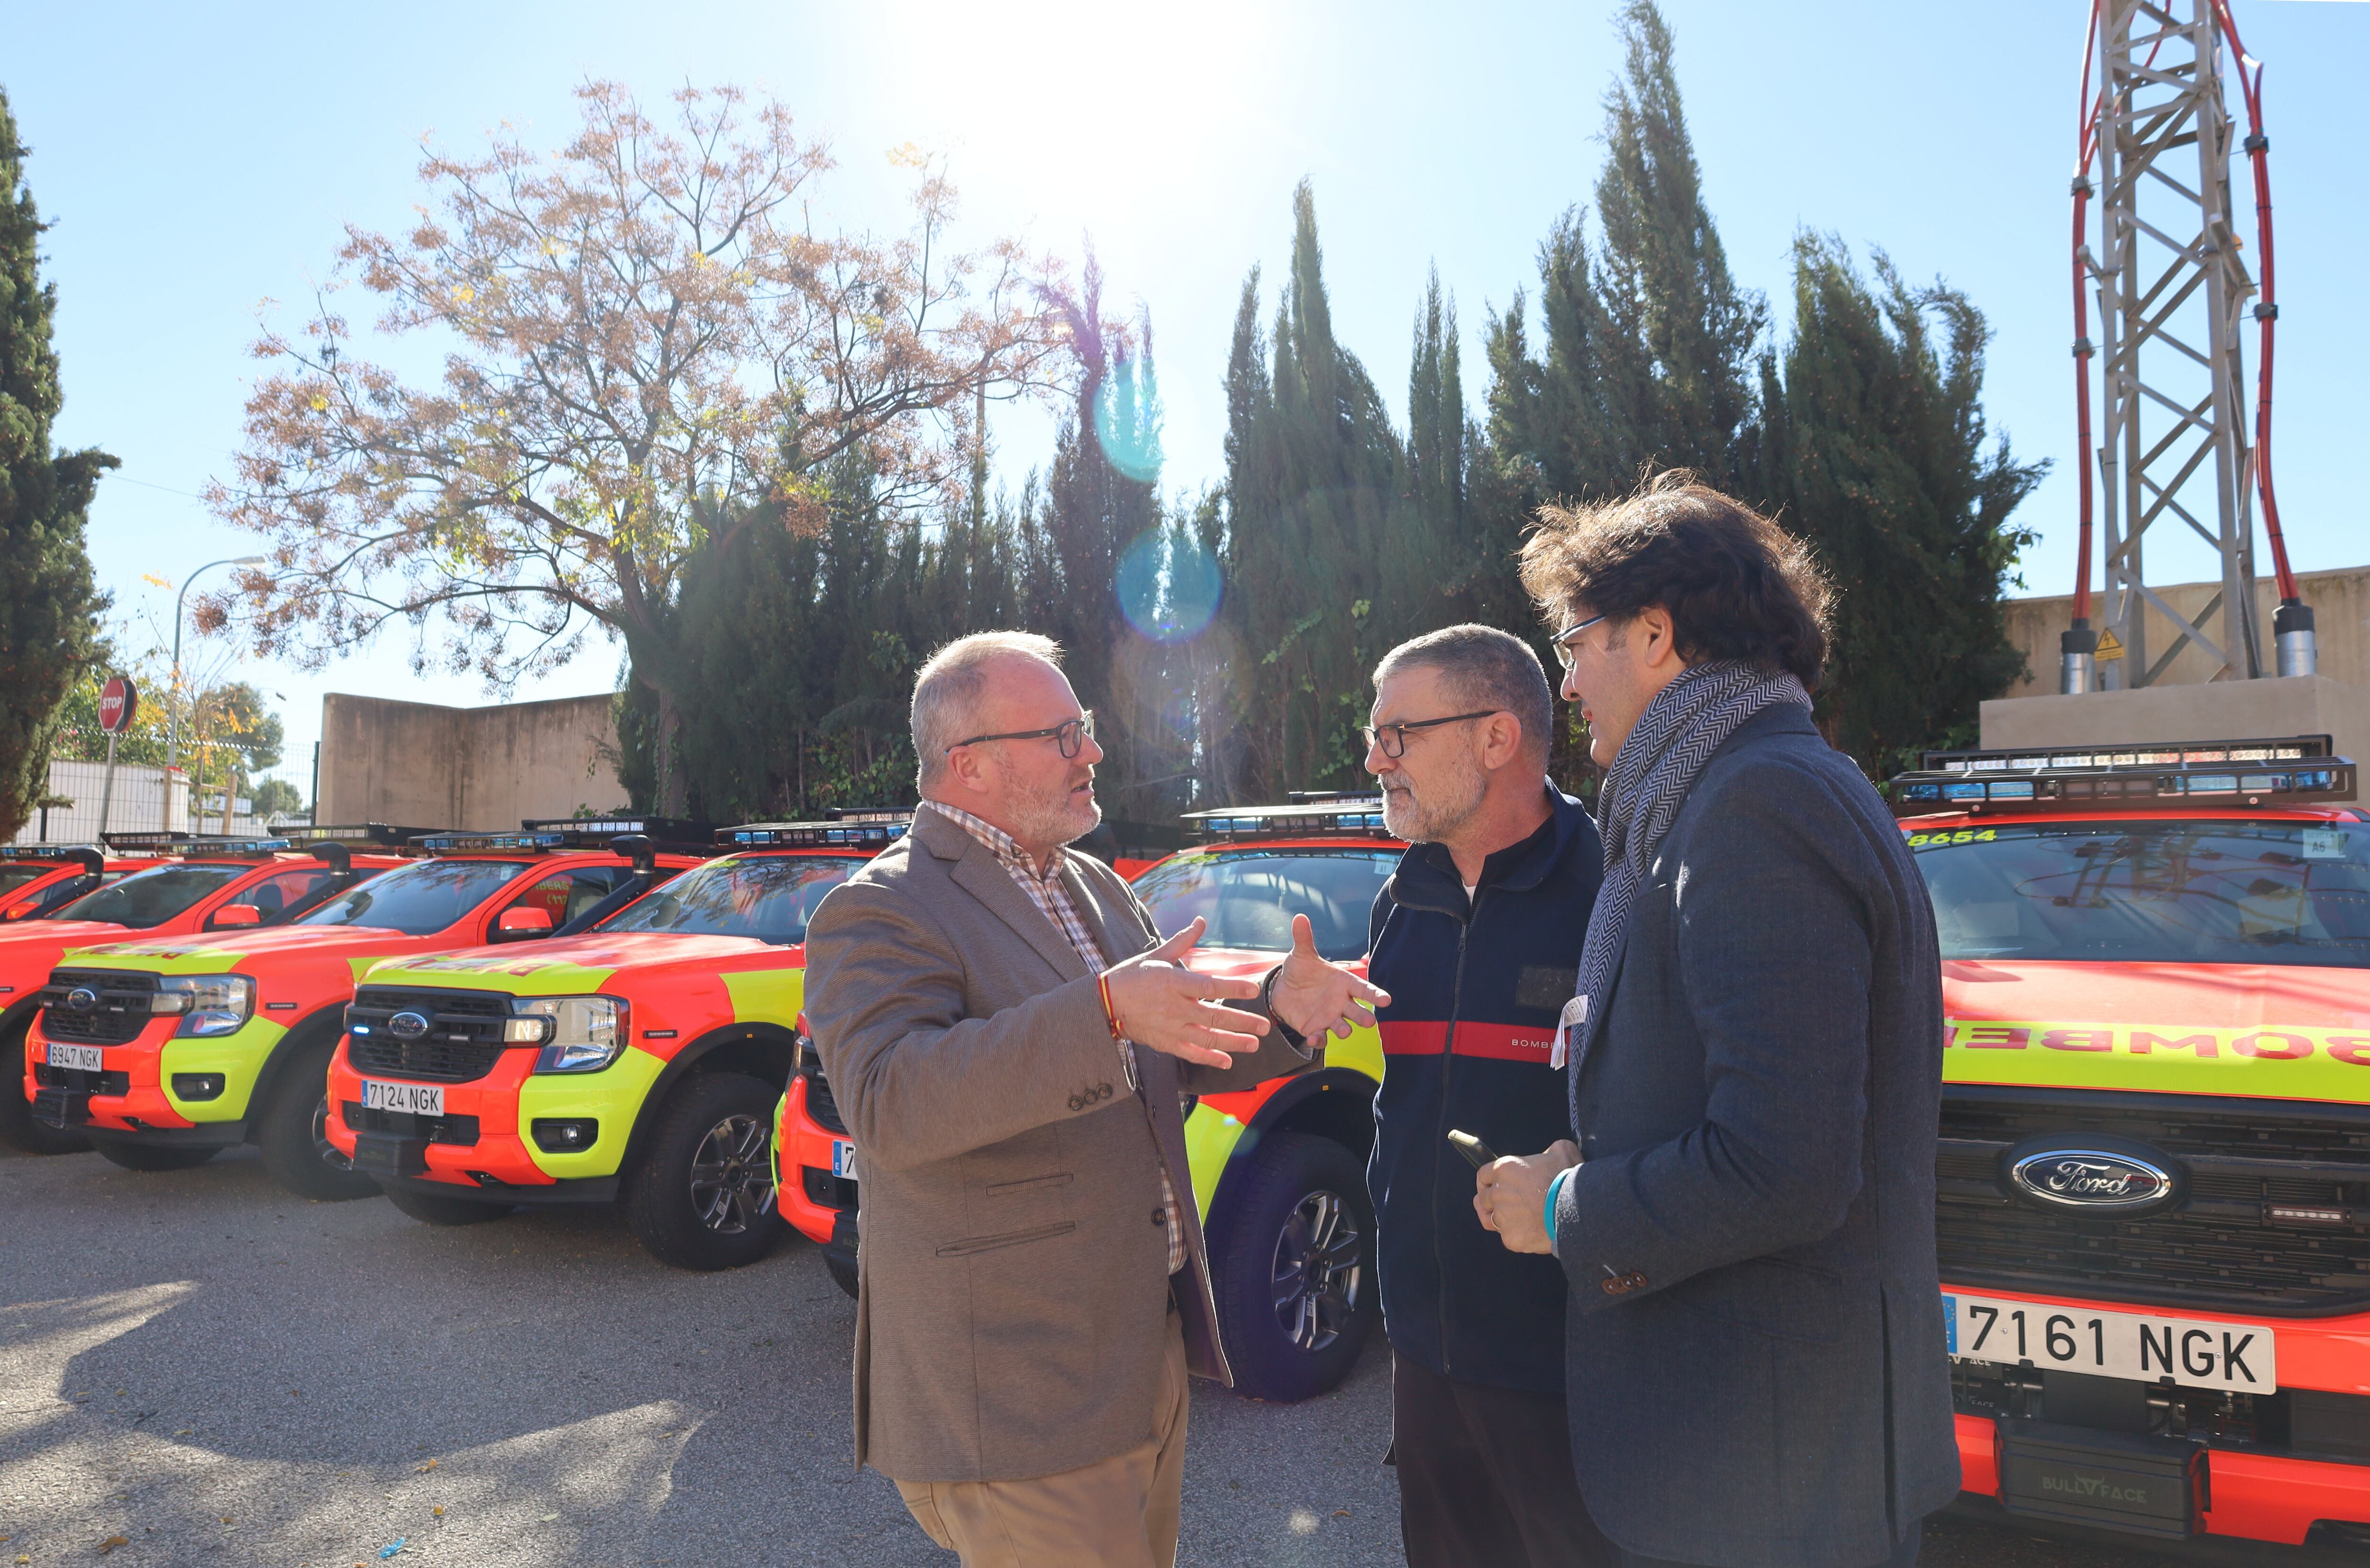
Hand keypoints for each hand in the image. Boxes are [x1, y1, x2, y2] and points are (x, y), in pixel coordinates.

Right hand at [1103, 917, 1268, 1068]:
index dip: (1233, 988)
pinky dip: (1209, 1058)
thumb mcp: (1157, 955)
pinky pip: (1191, 1053)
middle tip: (1265, 1026)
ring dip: (1233, 1042)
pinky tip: (1227, 1061)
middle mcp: (1174, 1007)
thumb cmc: (1133, 976)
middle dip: (1242, 1021)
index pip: (1210, 985)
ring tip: (1254, 1044)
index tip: (1254, 991)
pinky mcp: (1165, 1042)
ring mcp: (1170, 1027)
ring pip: (1207, 1037)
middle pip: (1214, 1015)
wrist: (1106, 1003)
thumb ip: (1183, 941)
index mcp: (1174, 982)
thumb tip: (1201, 921)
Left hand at [1266, 914, 1391, 1041]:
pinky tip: (1314, 1038)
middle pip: (1357, 1011)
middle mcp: (1341, 1002)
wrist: (1283, 988)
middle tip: (1369, 1021)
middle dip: (1363, 1016)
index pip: (1364, 989)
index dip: (1375, 995)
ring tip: (1345, 1031)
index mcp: (1344, 983)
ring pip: (1343, 1026)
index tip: (1386, 1000)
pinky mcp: (1315, 1028)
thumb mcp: (1302, 954)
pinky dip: (1319, 1039)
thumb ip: (1304, 938)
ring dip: (1345, 1029)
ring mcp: (1330, 1017)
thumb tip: (1300, 916)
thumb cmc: (1301, 970)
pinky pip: (1321, 1037)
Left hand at [1473, 1139, 1580, 1255]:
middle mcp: (1498, 1192)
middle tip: (1506, 1204)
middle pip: (1483, 1199)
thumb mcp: (1561, 1151)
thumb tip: (1548, 1155)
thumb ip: (1548, 1151)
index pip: (1483, 1176)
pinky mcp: (1511, 1238)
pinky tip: (1529, 1232)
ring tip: (1515, 1220)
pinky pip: (1508, 1237)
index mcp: (1504, 1169)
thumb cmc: (1569, 1179)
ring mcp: (1503, 1217)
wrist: (1578, 1209)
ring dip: (1500, 1219)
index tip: (1492, 1186)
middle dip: (1491, 1201)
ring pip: (1491, 1220)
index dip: (1487, 1181)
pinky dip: (1517, 1235)